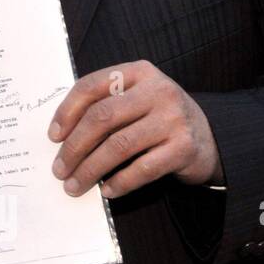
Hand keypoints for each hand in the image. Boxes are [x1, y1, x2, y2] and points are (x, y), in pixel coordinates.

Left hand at [48, 60, 222, 199]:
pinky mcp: (185, 148)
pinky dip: (120, 182)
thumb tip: (60, 137)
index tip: (52, 136)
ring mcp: (173, 119)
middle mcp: (158, 90)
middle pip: (102, 118)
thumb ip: (104, 106)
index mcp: (138, 72)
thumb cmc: (157, 117)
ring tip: (74, 185)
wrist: (210, 137)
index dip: (67, 112)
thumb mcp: (134, 99)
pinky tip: (106, 191)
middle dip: (74, 147)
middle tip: (59, 169)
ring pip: (118, 146)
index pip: (91, 86)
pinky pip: (143, 169)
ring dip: (90, 169)